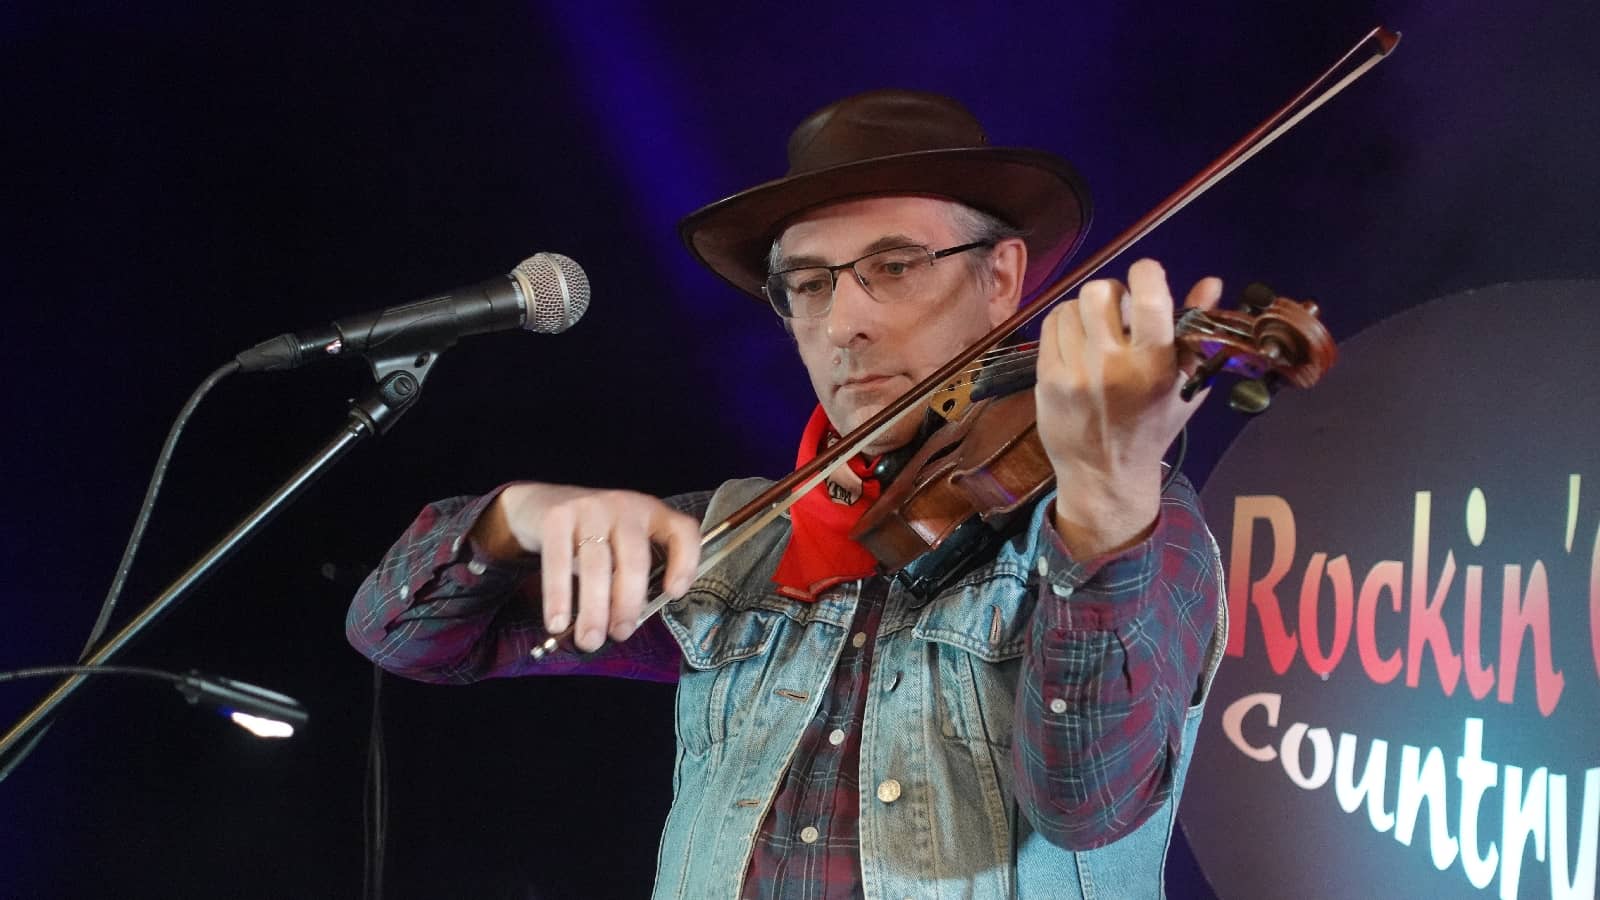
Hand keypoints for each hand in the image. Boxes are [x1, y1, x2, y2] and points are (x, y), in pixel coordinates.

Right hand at [472, 483, 700, 650]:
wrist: (538, 503)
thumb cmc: (588, 533)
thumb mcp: (619, 543)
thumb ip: (629, 572)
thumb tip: (628, 621)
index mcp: (651, 513)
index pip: (682, 531)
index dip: (685, 563)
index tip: (673, 594)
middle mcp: (625, 506)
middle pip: (634, 559)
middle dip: (628, 603)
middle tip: (620, 634)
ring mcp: (590, 508)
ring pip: (597, 565)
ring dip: (593, 609)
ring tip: (588, 640)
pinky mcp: (556, 517)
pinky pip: (559, 563)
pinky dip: (559, 597)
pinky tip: (557, 622)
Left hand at [1034, 259, 1220, 557]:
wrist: (1105, 474)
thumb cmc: (1152, 426)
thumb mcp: (1185, 384)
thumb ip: (1197, 331)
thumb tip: (1210, 282)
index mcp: (1154, 366)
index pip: (1149, 299)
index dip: (1147, 273)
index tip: (1147, 276)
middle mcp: (1112, 366)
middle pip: (1100, 292)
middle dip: (1113, 293)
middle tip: (1119, 312)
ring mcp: (1075, 372)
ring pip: (1071, 305)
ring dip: (1086, 310)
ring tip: (1097, 330)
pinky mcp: (1047, 378)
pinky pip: (1051, 325)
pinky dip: (1065, 323)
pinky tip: (1077, 341)